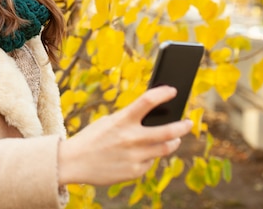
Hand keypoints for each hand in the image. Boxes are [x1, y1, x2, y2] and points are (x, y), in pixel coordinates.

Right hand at [57, 85, 192, 185]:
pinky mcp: (135, 171)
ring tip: (176, 139)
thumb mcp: (108, 122)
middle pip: (169, 131)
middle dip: (183, 126)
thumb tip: (154, 117)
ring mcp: (135, 156)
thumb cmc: (92, 138)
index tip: (173, 91)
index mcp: (122, 120)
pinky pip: (150, 162)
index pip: (148, 101)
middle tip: (189, 123)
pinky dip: (149, 156)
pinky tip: (143, 154)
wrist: (73, 162)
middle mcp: (131, 138)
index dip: (164, 93)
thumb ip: (130, 120)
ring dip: (174, 142)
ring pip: (165, 148)